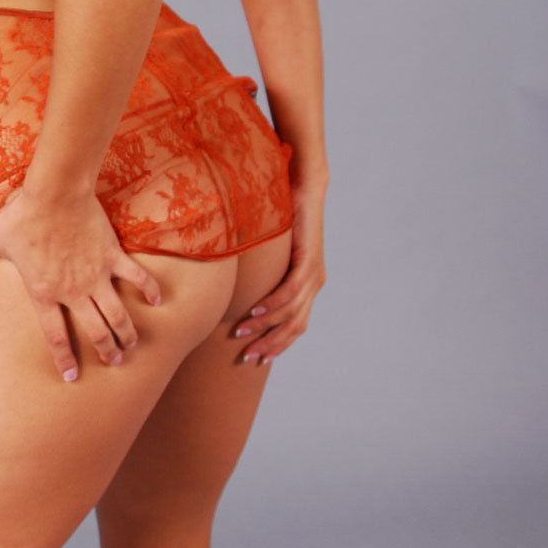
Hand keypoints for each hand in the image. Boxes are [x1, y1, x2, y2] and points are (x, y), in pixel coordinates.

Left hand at [0, 182, 162, 381]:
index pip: (55, 336)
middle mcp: (73, 291)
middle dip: (106, 351)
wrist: (54, 192)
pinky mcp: (112, 256)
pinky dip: (149, 290)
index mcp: (44, 293)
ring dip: (127, 333)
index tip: (71, 375)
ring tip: (132, 344)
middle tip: (114, 361)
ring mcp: (96, 275)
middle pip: (95, 332)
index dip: (64, 358)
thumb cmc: (21, 215)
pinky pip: (136, 278)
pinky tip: (158, 301)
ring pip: (118, 315)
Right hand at [232, 173, 326, 364]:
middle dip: (269, 345)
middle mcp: (314, 284)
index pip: (294, 326)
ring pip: (290, 313)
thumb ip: (260, 272)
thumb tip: (232, 286)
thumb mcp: (270, 254)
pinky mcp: (309, 261)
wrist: (303, 189)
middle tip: (247, 357)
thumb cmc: (282, 217)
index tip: (257, 359)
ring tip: (241, 334)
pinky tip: (255, 312)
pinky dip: (272, 304)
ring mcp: (314, 275)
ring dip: (265, 326)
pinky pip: (290, 291)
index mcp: (307, 286)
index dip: (277, 344)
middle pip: (293, 326)